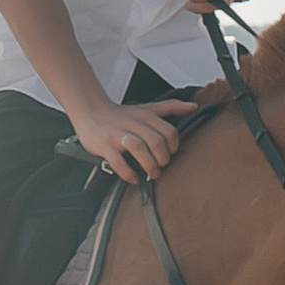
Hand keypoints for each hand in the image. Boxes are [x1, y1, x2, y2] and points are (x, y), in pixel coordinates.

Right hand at [71, 96, 190, 181]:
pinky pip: (118, 162)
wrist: (90, 111)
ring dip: (149, 166)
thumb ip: (171, 107)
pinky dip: (128, 174)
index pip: (169, 132)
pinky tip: (133, 178)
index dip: (173, 147)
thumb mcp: (147, 108)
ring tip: (151, 173)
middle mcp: (132, 123)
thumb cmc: (121, 115)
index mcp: (145, 115)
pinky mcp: (104, 146)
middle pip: (156, 141)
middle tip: (161, 166)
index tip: (170, 154)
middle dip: (163, 159)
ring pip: (139, 149)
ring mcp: (118, 135)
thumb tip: (194, 106)